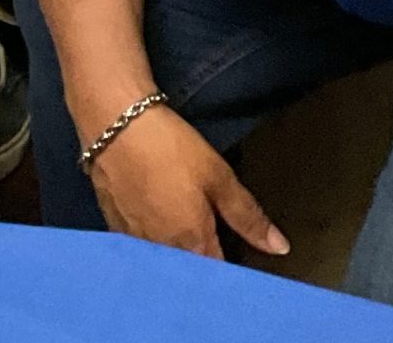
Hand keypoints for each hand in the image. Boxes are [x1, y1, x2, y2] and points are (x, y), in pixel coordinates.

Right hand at [87, 101, 286, 261]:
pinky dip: (148, 238)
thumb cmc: (169, 146)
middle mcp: (163, 251)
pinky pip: (137, 244)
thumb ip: (248, 215)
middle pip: (188, 271)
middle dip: (201, 261)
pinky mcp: (112, 223)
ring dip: (173, 252)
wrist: (112, 119)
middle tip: (208, 234)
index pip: (219, 274)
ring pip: (161, 259)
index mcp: (193, 244)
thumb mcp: (218, 175)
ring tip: (178, 223)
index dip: (231, 268)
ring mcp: (134, 239)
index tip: (236, 255)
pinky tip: (151, 215)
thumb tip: (280, 248)